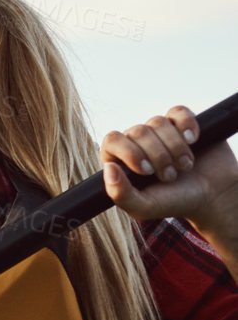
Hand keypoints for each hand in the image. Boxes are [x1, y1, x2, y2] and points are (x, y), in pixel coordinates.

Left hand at [101, 106, 237, 229]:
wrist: (212, 196)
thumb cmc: (173, 202)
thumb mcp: (143, 207)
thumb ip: (119, 193)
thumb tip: (109, 168)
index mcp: (121, 160)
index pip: (112, 140)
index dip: (130, 152)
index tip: (147, 171)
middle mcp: (137, 143)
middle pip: (138, 131)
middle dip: (158, 156)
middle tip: (170, 176)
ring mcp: (160, 132)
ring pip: (158, 122)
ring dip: (175, 147)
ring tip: (184, 166)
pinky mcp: (183, 124)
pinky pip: (179, 112)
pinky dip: (187, 125)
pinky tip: (193, 141)